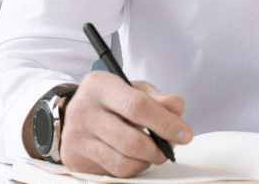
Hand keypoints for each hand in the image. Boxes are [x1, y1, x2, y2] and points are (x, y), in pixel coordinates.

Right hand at [60, 71, 193, 176]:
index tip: (185, 133)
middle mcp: (84, 111)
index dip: (166, 123)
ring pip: (125, 162)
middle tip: (170, 147)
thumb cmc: (110, 100)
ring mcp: (77, 138)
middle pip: (132, 140)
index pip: (137, 106)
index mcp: (99, 86)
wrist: (73, 113)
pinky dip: (133, 167)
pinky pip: (116, 173)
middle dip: (159, 149)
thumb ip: (157, 97)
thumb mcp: (133, 88)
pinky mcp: (76, 160)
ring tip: (151, 150)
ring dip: (147, 160)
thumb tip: (177, 110)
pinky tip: (134, 156)